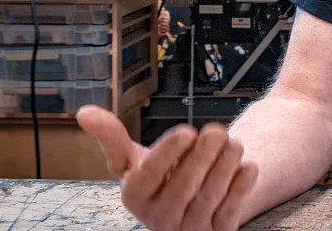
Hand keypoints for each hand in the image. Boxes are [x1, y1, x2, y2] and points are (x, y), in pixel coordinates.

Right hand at [77, 106, 258, 230]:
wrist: (186, 201)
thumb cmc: (159, 176)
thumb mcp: (133, 159)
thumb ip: (112, 138)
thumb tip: (83, 112)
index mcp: (135, 196)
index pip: (149, 176)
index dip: (168, 153)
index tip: (187, 131)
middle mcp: (158, 217)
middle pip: (182, 187)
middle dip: (202, 157)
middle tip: (217, 131)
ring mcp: (187, 229)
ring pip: (207, 199)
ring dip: (223, 168)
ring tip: (234, 143)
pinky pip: (229, 213)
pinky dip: (239, 189)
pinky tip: (247, 168)